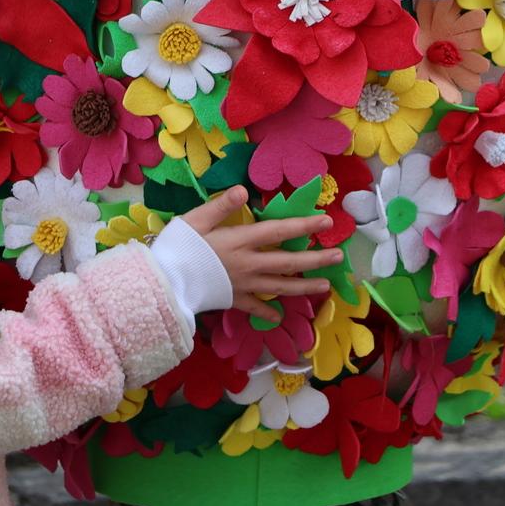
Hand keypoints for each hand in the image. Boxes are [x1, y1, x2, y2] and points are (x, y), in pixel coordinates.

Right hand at [177, 185, 343, 322]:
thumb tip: (244, 190)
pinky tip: (278, 315)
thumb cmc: (178, 247)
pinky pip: (255, 307)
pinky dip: (268, 311)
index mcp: (241, 240)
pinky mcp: (233, 300)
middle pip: (288, 262)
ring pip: (281, 287)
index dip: (303, 226)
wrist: (165, 283)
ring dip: (305, 286)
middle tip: (338, 257)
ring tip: (326, 285)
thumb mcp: (196, 219)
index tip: (326, 222)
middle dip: (316, 260)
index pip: (279, 231)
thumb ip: (221, 205)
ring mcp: (244, 285)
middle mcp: (249, 264)